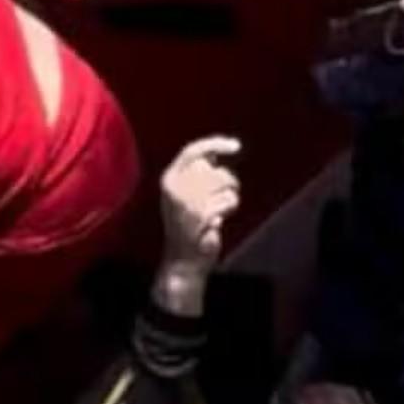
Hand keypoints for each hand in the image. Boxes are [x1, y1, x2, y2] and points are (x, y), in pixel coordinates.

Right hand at [159, 135, 241, 270]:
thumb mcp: (183, 196)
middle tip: (225, 195)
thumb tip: (216, 151)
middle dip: (228, 180)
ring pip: (225, 182)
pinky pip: (228, 199)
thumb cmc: (188, 226)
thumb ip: (195, 174)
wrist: (182, 260)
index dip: (215, 143)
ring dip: (230, 195)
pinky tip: (220, 220)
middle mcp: (174, 188)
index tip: (235, 146)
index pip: (192, 151)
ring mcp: (187, 201)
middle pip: (214, 168)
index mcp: (168, 179)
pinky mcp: (202, 215)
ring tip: (220, 209)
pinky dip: (230, 208)